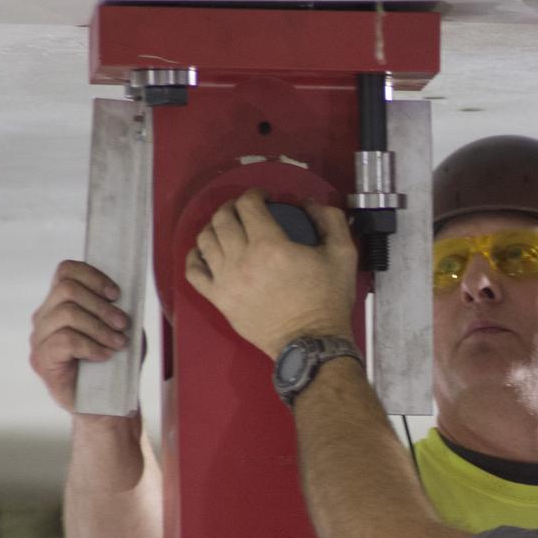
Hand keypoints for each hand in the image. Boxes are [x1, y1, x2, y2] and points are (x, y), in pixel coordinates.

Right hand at [30, 260, 129, 412]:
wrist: (109, 404)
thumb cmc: (117, 365)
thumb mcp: (124, 330)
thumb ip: (118, 307)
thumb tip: (120, 291)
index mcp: (61, 303)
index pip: (66, 271)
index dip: (93, 276)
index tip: (118, 294)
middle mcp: (45, 317)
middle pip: (67, 289)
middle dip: (101, 306)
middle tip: (123, 325)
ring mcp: (39, 338)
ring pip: (67, 314)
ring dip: (100, 327)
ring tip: (118, 344)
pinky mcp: (40, 360)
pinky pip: (65, 340)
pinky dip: (91, 346)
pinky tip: (105, 356)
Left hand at [185, 188, 357, 358]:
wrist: (312, 343)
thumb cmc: (327, 302)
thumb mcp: (343, 255)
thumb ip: (329, 220)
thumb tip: (308, 204)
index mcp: (271, 245)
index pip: (248, 205)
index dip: (254, 194)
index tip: (262, 197)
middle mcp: (242, 259)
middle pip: (222, 218)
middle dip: (232, 207)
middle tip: (244, 210)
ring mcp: (226, 281)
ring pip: (205, 240)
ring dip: (214, 227)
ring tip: (226, 229)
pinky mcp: (220, 300)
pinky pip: (194, 272)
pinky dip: (195, 257)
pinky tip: (204, 253)